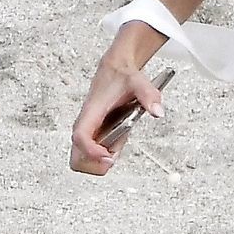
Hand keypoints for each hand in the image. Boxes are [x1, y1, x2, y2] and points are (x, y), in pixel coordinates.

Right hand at [69, 57, 165, 175]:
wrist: (115, 69)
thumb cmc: (121, 77)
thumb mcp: (138, 83)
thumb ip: (149, 96)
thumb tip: (157, 112)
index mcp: (91, 112)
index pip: (80, 138)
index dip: (92, 152)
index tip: (109, 157)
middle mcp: (84, 123)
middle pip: (76, 156)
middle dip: (94, 163)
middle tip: (112, 155)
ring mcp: (87, 129)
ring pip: (81, 158)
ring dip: (98, 161)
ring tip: (115, 147)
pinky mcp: (92, 133)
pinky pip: (90, 153)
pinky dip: (102, 156)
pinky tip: (115, 145)